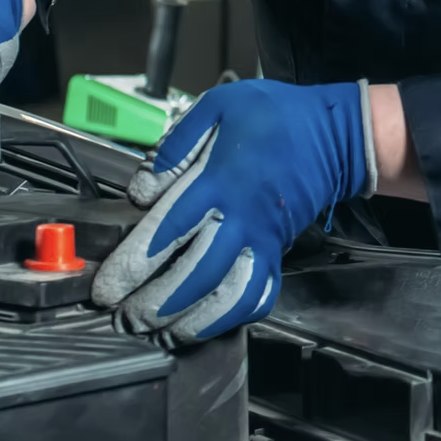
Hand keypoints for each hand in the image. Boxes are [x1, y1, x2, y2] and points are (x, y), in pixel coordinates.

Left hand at [92, 79, 375, 344]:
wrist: (333, 135)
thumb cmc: (271, 116)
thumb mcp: (218, 107)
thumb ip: (175, 146)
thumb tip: (141, 191)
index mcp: (220, 181)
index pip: (169, 230)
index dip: (134, 264)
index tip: (107, 288)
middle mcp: (242, 220)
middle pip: (195, 275)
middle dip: (156, 305)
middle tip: (124, 320)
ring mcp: (264, 243)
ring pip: (229, 296)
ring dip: (193, 321)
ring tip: (160, 333)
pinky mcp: (278, 254)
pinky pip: (259, 297)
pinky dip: (232, 319)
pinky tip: (204, 326)